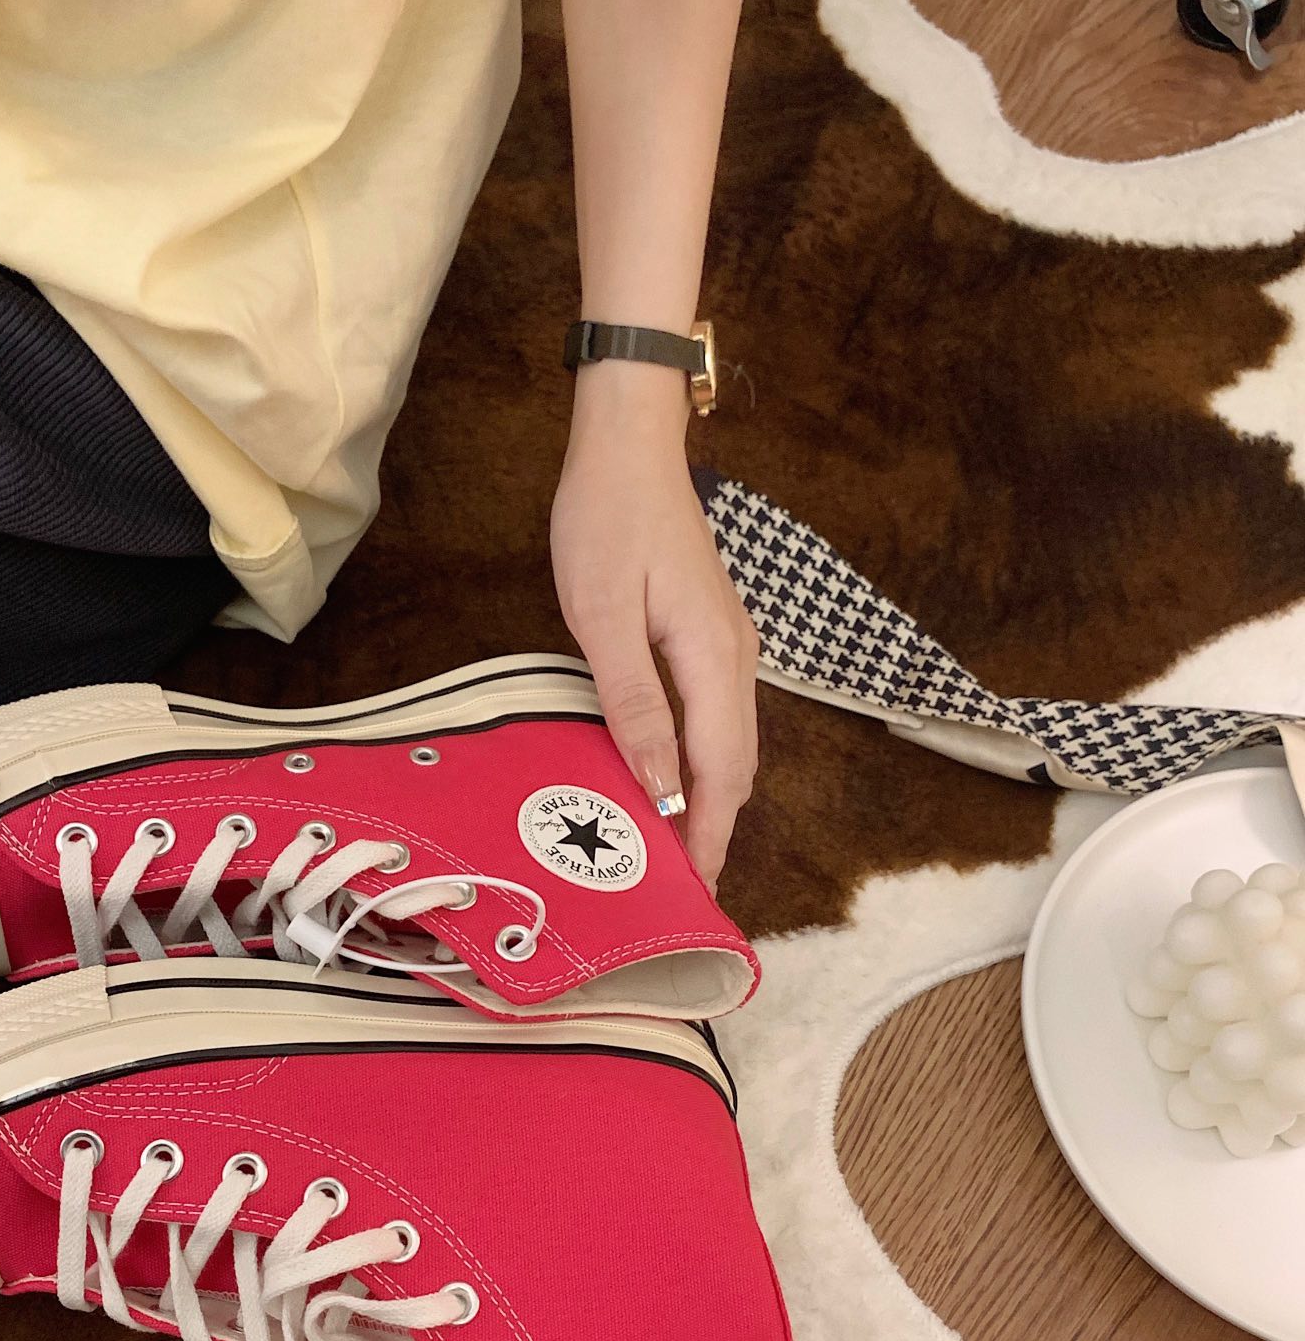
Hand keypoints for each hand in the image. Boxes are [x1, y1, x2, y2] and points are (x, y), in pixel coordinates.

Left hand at [550, 367, 758, 888]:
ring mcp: (730, 647)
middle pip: (736, 768)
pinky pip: (717, 719)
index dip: (707, 836)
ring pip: (730, 746)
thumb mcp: (604, 617)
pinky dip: (702, 763)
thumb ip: (635, 706)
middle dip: (713, 831)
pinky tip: (670, 781)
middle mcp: (736, 659)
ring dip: (708, 800)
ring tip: (674, 852)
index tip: (693, 893)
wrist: (629, 447)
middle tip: (682, 892)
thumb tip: (659, 788)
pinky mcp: (711, 637)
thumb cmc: (607, 522)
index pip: (721, 773)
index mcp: (714, 659)